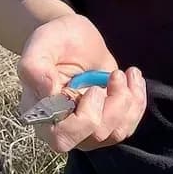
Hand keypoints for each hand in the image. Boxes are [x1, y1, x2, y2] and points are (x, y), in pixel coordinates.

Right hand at [17, 14, 146, 153]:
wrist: (74, 36)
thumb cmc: (55, 40)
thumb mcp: (41, 44)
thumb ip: (35, 67)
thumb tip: (48, 93)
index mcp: (42, 113)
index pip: (63, 136)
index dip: (86, 116)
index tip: (94, 88)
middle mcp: (64, 126)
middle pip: (96, 135)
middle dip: (115, 104)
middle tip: (115, 75)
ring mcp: (87, 127)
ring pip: (116, 132)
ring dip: (129, 101)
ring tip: (123, 74)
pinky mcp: (107, 120)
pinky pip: (128, 124)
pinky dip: (137, 101)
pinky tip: (132, 78)